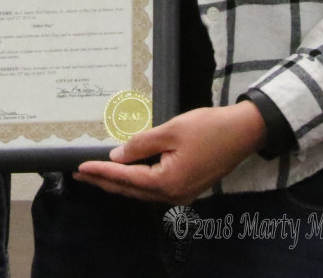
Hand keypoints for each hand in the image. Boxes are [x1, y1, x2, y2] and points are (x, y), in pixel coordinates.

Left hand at [74, 101, 266, 203]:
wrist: (242, 132)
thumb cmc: (208, 128)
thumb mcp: (170, 130)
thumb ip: (141, 144)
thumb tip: (117, 155)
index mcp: (168, 182)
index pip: (126, 178)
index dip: (101, 171)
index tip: (80, 167)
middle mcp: (174, 195)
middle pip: (131, 190)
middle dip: (104, 181)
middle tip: (80, 173)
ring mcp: (182, 194)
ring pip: (142, 191)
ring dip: (119, 182)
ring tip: (96, 173)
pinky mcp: (187, 187)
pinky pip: (154, 188)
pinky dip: (136, 181)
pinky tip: (126, 171)